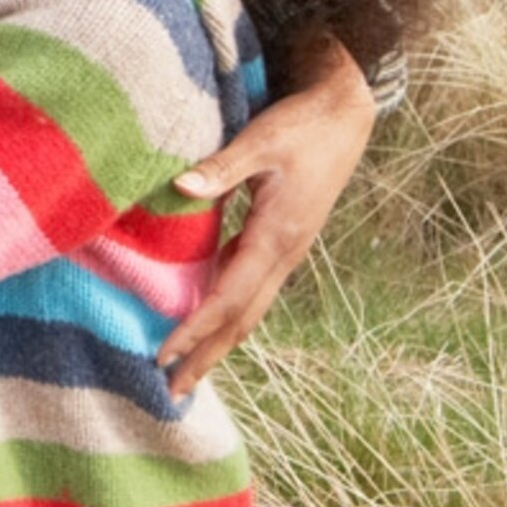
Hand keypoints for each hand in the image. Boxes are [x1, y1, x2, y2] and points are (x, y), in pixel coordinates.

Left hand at [158, 34, 375, 393]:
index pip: (228, 298)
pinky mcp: (284, 241)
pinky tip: (207, 320)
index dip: (195, 330)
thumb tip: (180, 185)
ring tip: (189, 370)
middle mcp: (285, 254)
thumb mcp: (261, 141)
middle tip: (174, 392)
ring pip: (250, 309)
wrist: (344, 114)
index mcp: (277, 237)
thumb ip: (221, 167)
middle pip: (242, 320)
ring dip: (219, 342)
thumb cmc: (301, 124)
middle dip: (208, 356)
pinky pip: (253, 288)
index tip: (162, 355)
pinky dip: (229, 312)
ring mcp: (288, 251)